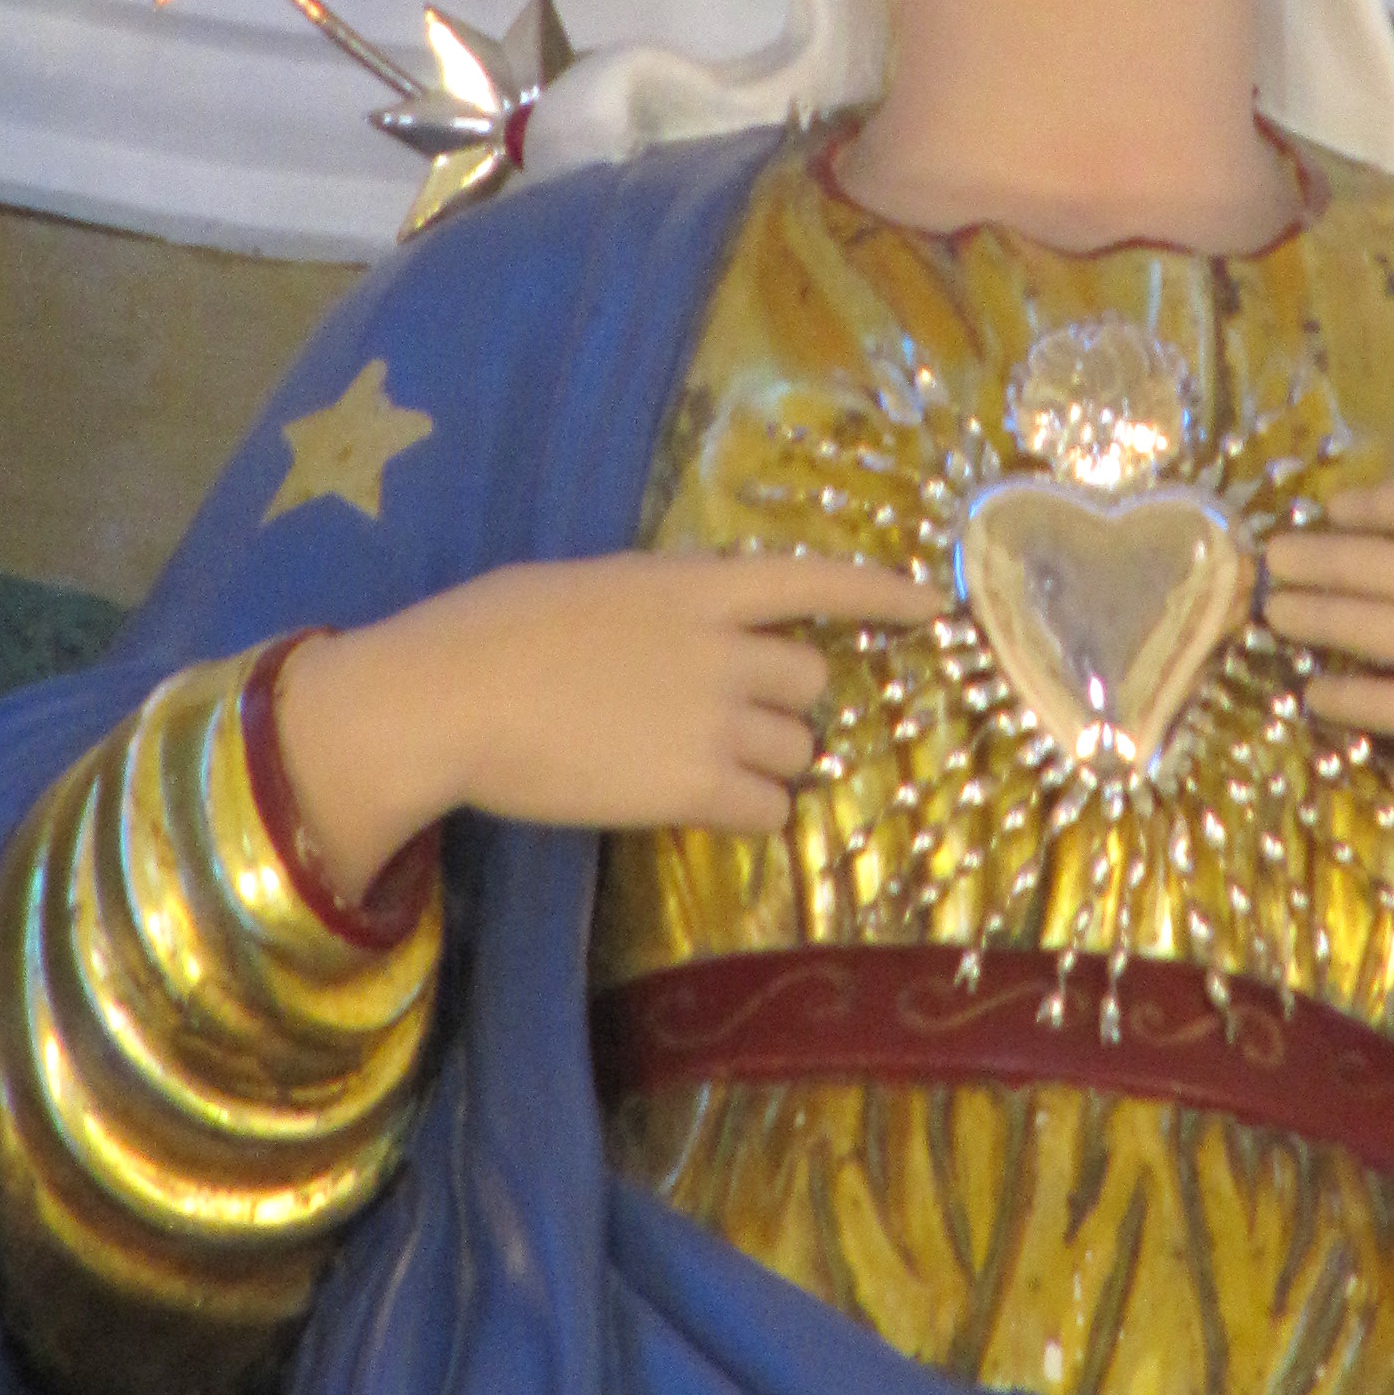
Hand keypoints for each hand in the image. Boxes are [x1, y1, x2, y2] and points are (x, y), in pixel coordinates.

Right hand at [273, 549, 940, 906]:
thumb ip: (663, 604)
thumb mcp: (597, 587)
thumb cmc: (499, 629)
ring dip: (768, 766)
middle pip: (812, 684)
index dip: (883, 593)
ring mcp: (716, 718)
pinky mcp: (695, 787)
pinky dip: (750, 815)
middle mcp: (726, 647)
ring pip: (796, 753)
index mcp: (699, 584)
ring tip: (705, 771)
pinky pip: (769, 812)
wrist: (457, 694)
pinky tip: (704, 810)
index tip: (936, 607)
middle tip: (733, 727)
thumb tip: (690, 620)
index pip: (816, 579)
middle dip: (786, 708)